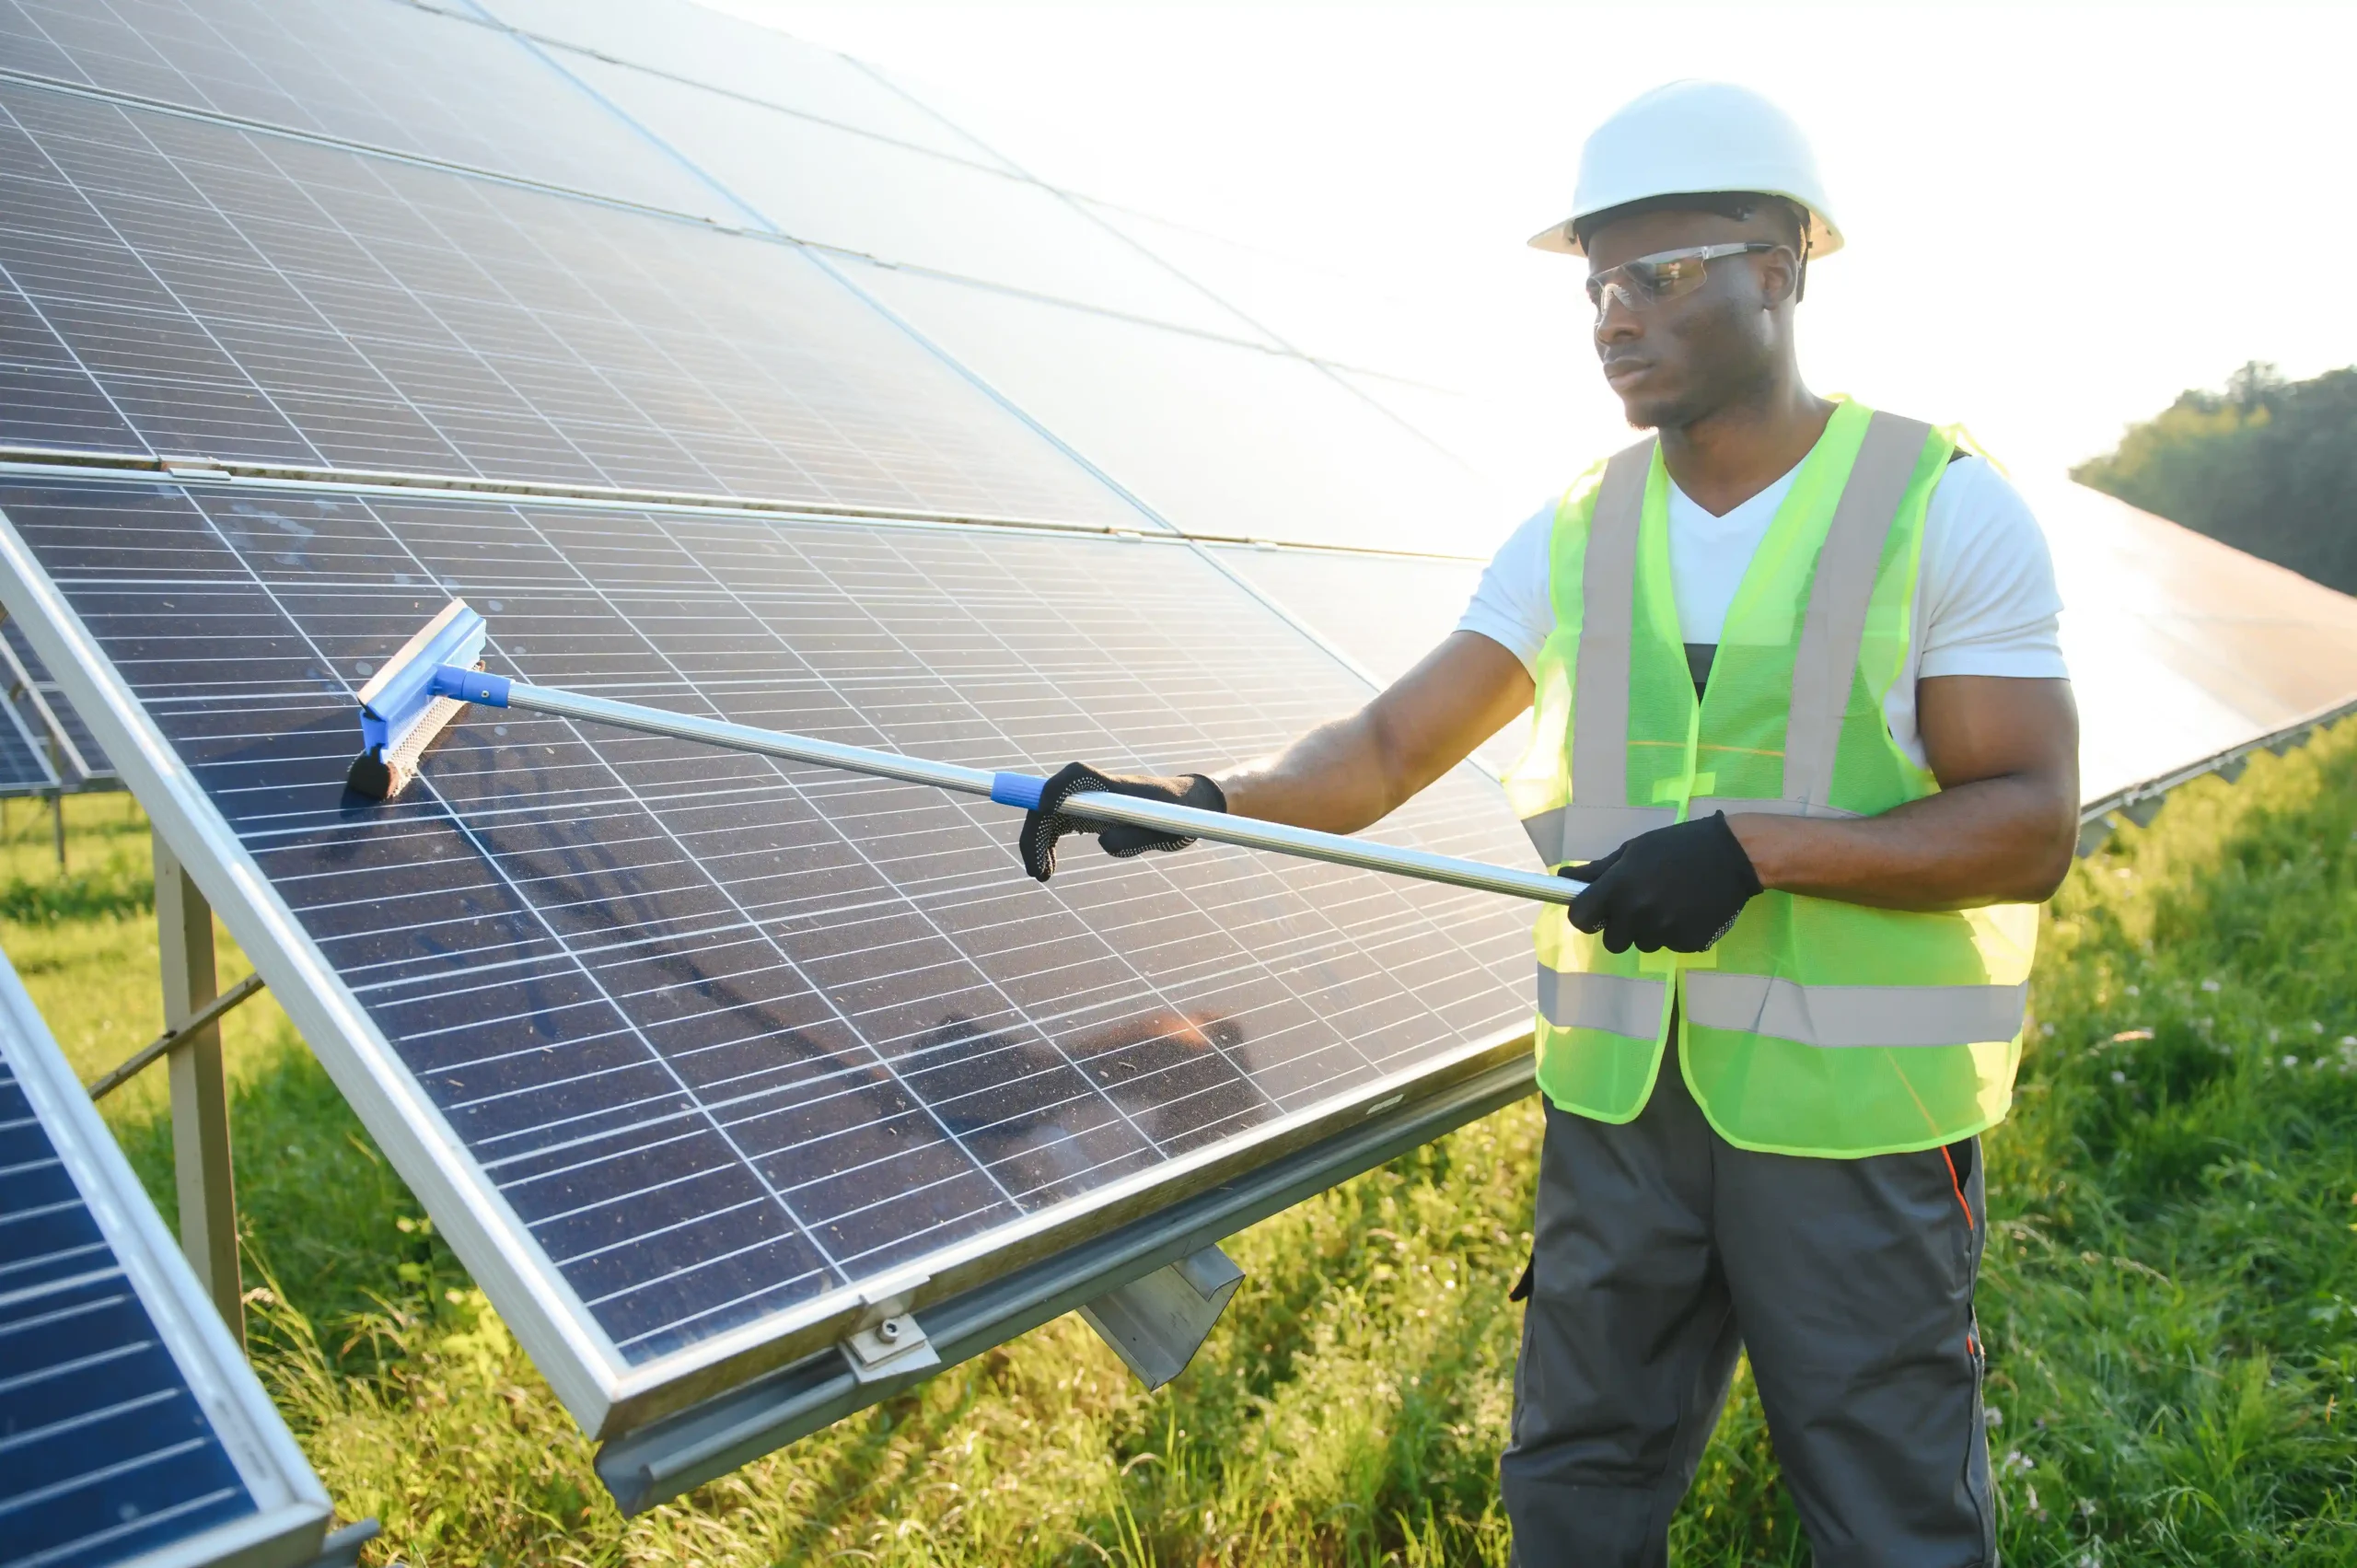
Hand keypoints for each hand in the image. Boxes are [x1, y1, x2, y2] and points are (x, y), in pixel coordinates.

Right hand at [1018, 762, 1226, 881]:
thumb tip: (1102, 844)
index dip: (1054, 789)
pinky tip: (1050, 866)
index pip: (1075, 776)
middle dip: (1036, 833)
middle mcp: (1094, 789)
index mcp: (1113, 786)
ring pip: (1048, 815)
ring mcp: (1087, 800)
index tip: (1043, 811)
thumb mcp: (1164, 831)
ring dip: (1038, 842)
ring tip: (1043, 875)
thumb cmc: (1178, 816)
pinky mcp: (1087, 813)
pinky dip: (1048, 844)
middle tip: (1037, 872)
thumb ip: (1135, 836)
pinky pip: (1057, 824)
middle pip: (1050, 801)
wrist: (1186, 807)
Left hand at [1563, 811, 1761, 953]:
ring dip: (1649, 930)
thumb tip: (1563, 878)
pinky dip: (1675, 933)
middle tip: (1640, 904)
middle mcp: (1638, 913)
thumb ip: (1598, 870)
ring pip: (1642, 945)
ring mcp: (1665, 931)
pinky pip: (1669, 945)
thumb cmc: (1677, 846)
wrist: (1732, 854)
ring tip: (1669, 902)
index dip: (1585, 916)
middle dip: (1620, 928)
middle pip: (1612, 942)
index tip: (1595, 910)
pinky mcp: (1689, 942)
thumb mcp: (1634, 850)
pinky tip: (1688, 910)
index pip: (1581, 918)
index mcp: (1619, 887)